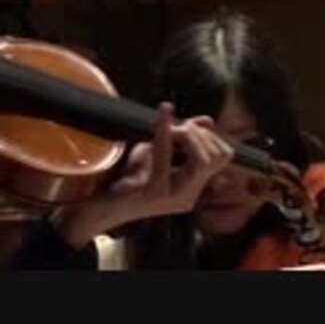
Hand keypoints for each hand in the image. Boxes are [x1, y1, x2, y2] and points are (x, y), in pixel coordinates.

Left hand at [51, 103, 233, 247]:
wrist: (101, 208)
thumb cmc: (127, 180)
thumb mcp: (156, 153)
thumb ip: (180, 138)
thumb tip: (207, 120)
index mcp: (192, 188)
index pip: (223, 157)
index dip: (210, 135)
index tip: (188, 125)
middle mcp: (188, 196)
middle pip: (215, 158)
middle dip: (199, 134)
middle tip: (178, 126)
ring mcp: (173, 196)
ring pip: (201, 161)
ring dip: (186, 136)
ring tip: (171, 127)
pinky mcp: (154, 192)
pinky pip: (165, 159)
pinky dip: (164, 132)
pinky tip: (162, 116)